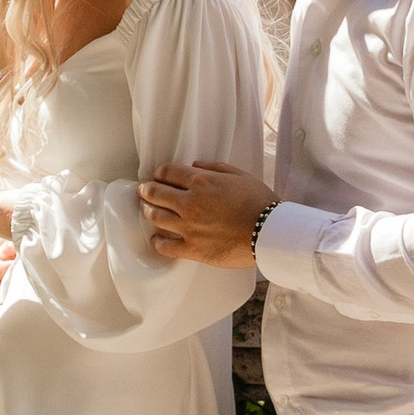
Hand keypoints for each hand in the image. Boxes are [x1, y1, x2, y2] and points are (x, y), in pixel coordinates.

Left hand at [138, 161, 276, 266]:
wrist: (270, 233)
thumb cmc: (260, 202)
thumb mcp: (240, 176)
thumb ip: (215, 168)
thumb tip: (195, 165)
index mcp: (201, 182)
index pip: (168, 173)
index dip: (159, 173)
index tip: (157, 176)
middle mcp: (189, 203)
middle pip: (155, 193)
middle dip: (146, 190)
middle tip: (143, 190)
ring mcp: (188, 227)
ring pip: (156, 217)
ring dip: (148, 211)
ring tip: (147, 210)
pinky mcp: (192, 249)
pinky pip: (165, 246)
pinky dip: (158, 241)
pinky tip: (157, 239)